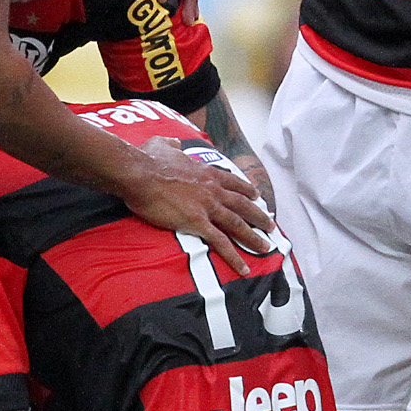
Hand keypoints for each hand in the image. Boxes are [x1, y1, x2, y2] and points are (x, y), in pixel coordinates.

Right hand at [120, 136, 272, 275]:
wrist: (139, 173)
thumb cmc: (147, 159)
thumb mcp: (162, 145)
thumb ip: (172, 144)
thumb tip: (174, 142)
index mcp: (206, 172)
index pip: (233, 182)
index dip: (246, 190)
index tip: (257, 196)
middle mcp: (212, 189)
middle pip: (242, 204)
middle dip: (258, 215)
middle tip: (270, 225)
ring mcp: (207, 206)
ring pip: (237, 224)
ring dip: (253, 237)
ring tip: (265, 247)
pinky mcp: (197, 222)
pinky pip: (220, 242)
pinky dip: (234, 256)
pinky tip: (243, 268)